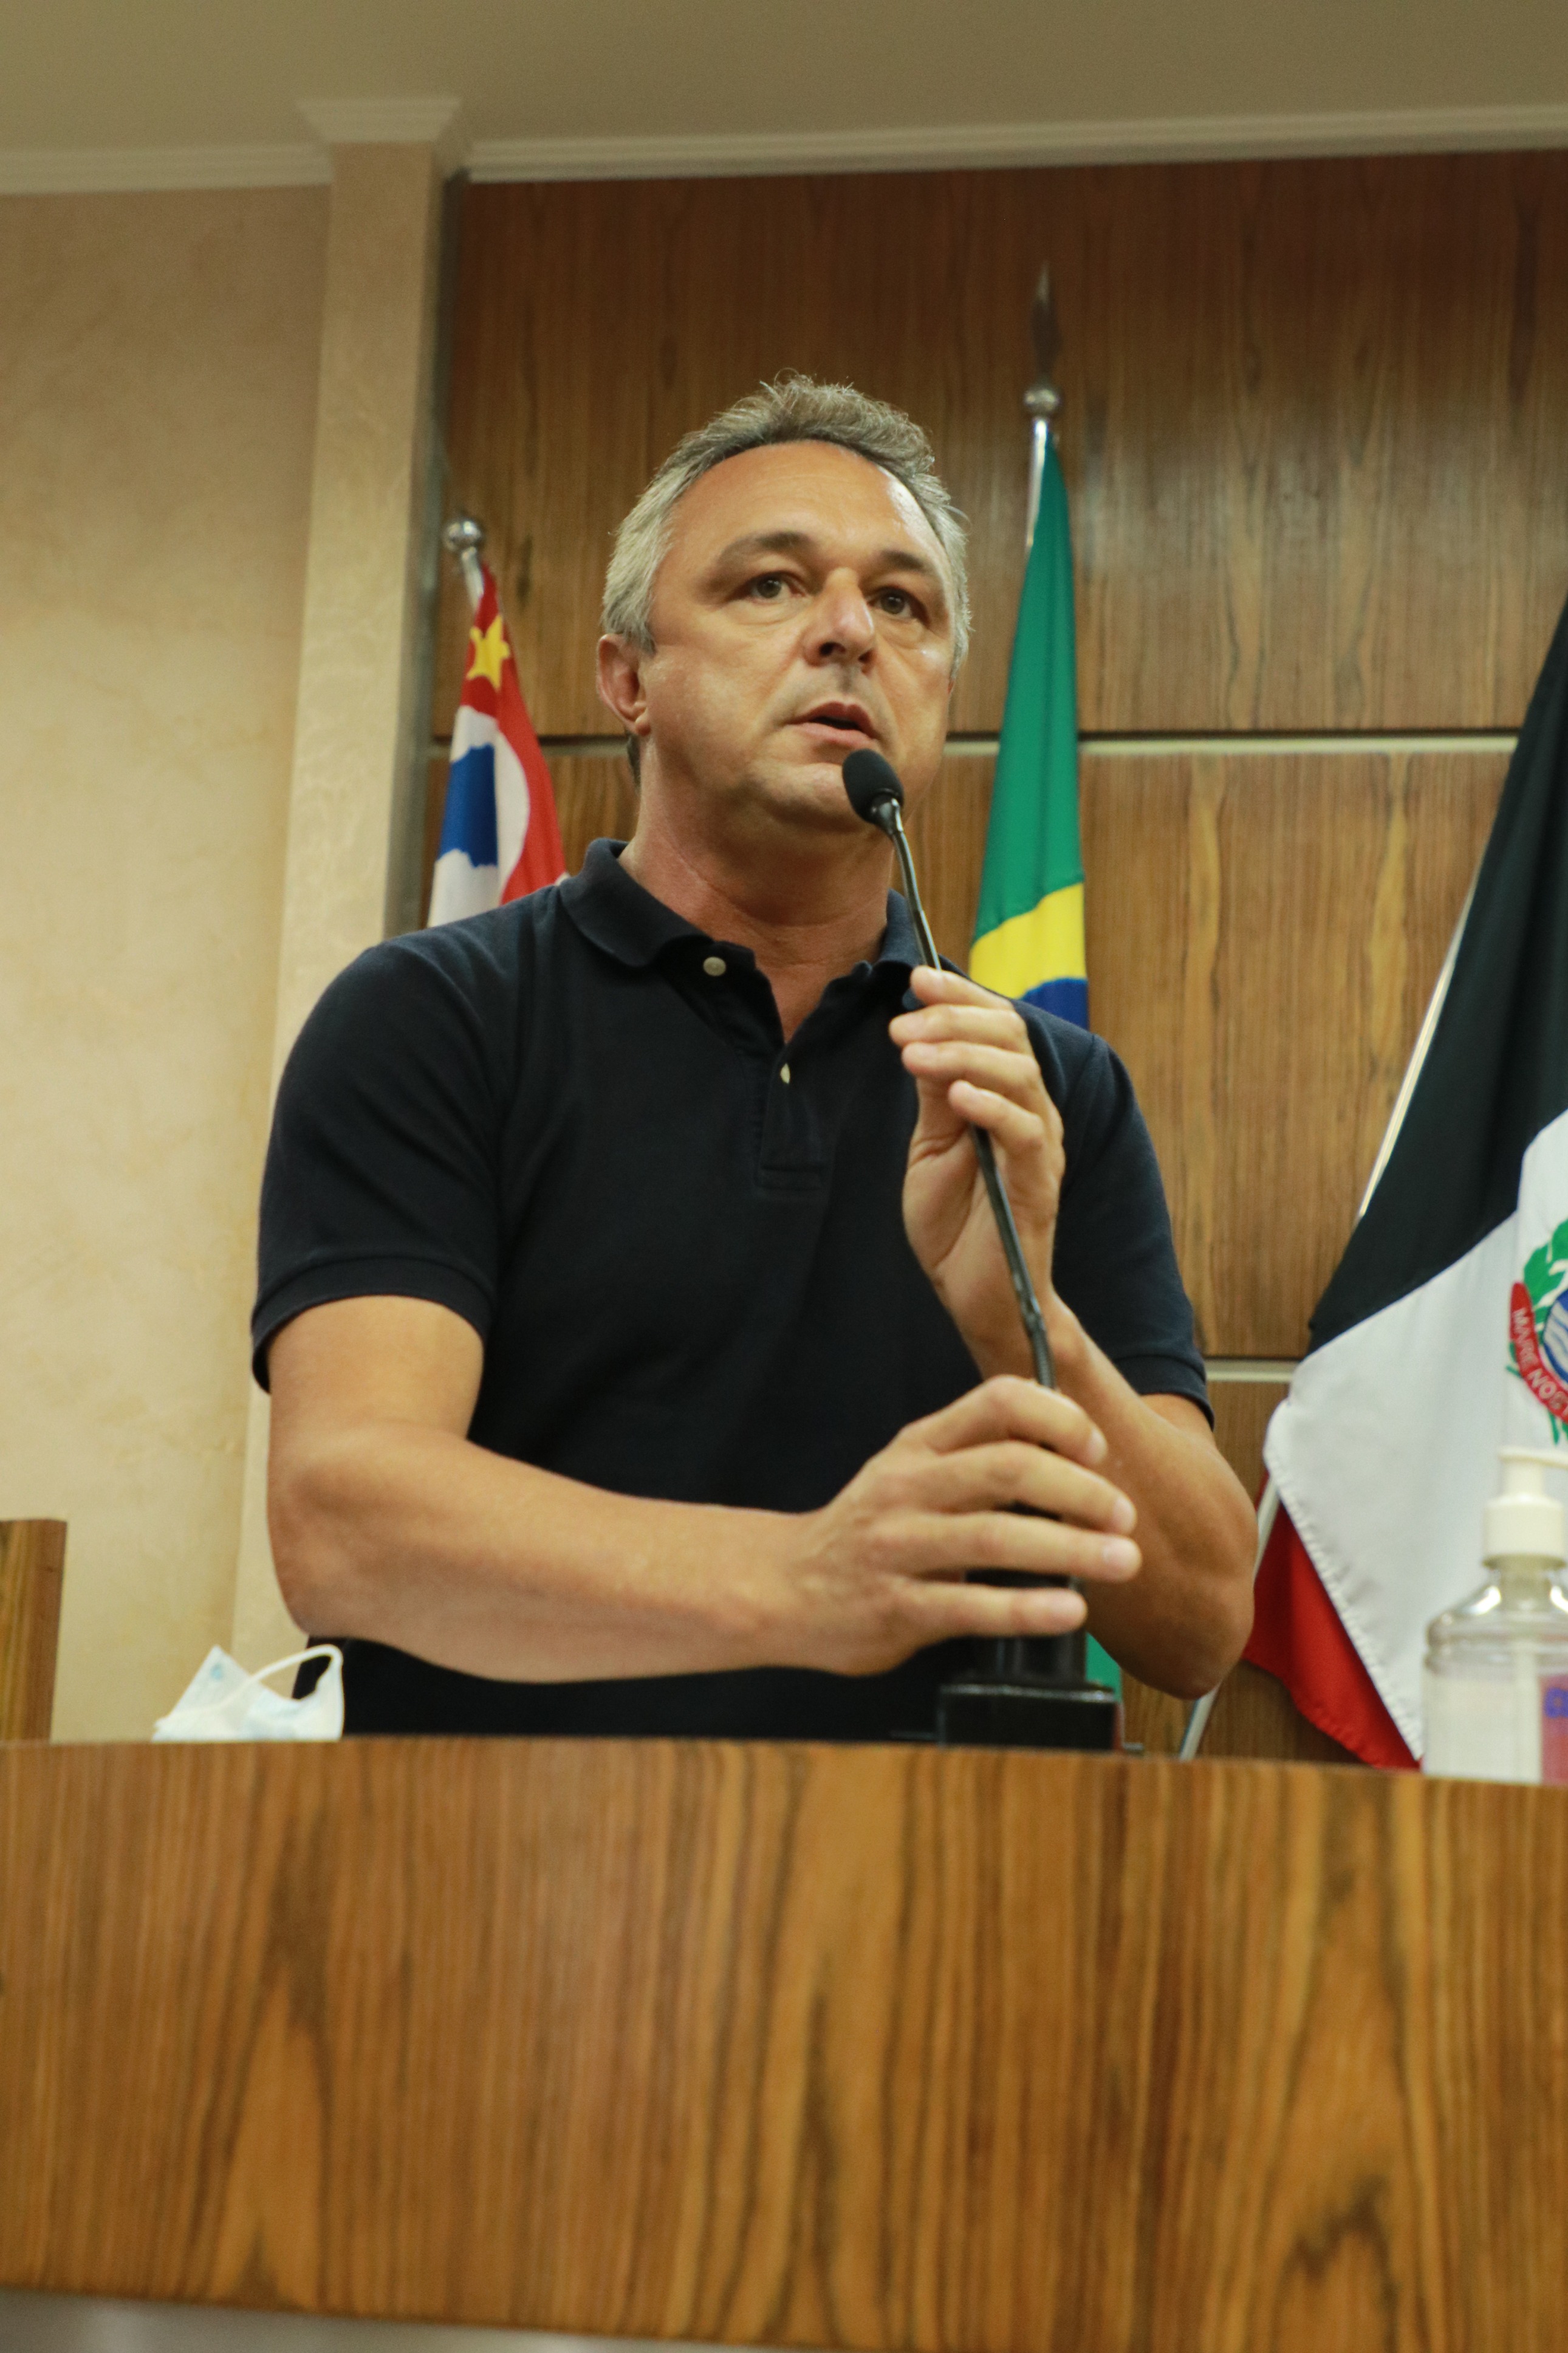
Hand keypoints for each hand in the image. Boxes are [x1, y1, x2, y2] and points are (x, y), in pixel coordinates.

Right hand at [770, 1377, 1139, 1675]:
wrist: (783, 1588)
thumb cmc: (869, 1532)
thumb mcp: (911, 1473)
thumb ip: (976, 1457)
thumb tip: (1073, 1454)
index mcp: (920, 1446)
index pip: (997, 1401)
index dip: (1058, 1418)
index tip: (1096, 1449)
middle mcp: (908, 1487)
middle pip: (1008, 1467)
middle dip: (1081, 1490)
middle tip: (1124, 1515)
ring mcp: (898, 1547)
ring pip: (995, 1537)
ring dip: (1071, 1549)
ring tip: (1121, 1561)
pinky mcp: (895, 1608)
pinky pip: (971, 1607)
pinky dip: (1027, 1609)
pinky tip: (1068, 1611)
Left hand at [891, 966, 1064, 1375]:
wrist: (976, 1297)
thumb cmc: (956, 1224)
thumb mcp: (931, 1146)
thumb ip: (934, 1095)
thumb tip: (920, 1035)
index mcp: (1006, 1098)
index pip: (997, 1028)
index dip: (960, 998)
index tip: (915, 977)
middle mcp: (1032, 1114)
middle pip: (1011, 1040)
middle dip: (955, 1019)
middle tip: (903, 1021)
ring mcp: (1039, 1148)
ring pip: (1019, 1076)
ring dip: (962, 1055)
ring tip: (913, 1052)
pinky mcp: (1037, 1185)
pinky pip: (1025, 1133)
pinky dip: (991, 1106)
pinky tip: (955, 1096)